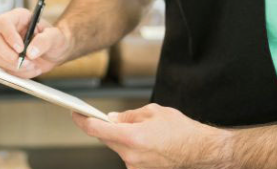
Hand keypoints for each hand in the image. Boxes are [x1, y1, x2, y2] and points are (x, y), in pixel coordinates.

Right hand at [0, 8, 71, 78]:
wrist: (56, 53)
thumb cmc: (55, 39)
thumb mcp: (55, 37)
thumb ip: (44, 41)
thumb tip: (31, 51)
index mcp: (18, 18)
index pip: (3, 22)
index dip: (9, 35)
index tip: (20, 48)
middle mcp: (8, 31)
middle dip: (8, 55)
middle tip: (24, 61)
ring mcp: (5, 45)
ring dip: (15, 66)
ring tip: (33, 65)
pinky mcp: (5, 59)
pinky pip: (4, 69)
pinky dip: (18, 73)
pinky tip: (31, 69)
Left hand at [72, 104, 231, 168]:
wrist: (200, 150)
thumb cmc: (181, 130)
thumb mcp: (153, 112)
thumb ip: (129, 115)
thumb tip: (113, 119)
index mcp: (132, 137)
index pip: (97, 130)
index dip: (83, 121)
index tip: (76, 114)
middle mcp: (131, 155)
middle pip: (107, 139)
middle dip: (108, 128)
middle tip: (114, 119)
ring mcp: (135, 166)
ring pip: (118, 148)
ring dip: (123, 138)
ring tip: (143, 131)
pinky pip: (128, 156)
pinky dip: (132, 147)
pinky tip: (147, 142)